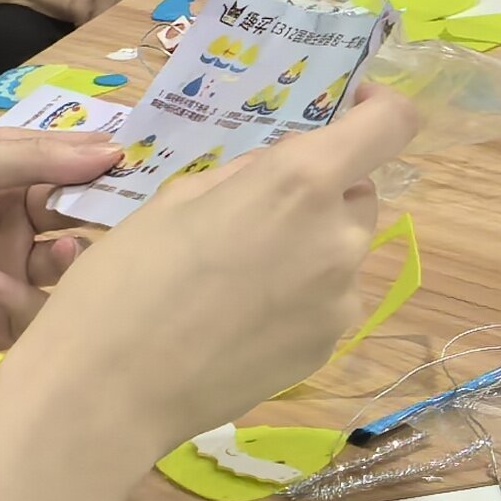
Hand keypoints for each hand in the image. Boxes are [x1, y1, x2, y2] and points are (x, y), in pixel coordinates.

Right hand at [0, 91, 417, 458]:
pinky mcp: (329, 347)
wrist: (109, 392)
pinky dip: (298, 299)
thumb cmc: (125, 280)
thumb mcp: (176, 200)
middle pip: (359, 194)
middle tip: (253, 215)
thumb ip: (246, 178)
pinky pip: (327, 302)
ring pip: (341, 252)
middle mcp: (339, 238)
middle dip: (321, 194)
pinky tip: (239, 321)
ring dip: (308, 249)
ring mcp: (341, 300)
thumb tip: (277, 174)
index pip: (391, 125)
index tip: (356, 108)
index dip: (381, 108)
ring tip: (235, 279)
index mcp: (300, 183)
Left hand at [0, 126, 131, 399]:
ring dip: (71, 253)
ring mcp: (8, 273)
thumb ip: (29, 157)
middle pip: (72, 209)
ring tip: (63, 251)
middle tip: (126, 208)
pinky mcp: (5, 323)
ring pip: (67, 261)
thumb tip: (108, 149)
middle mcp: (5, 222)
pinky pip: (42, 309)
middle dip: (96, 206)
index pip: (58, 160)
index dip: (96, 158)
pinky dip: (27, 296)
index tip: (142, 158)